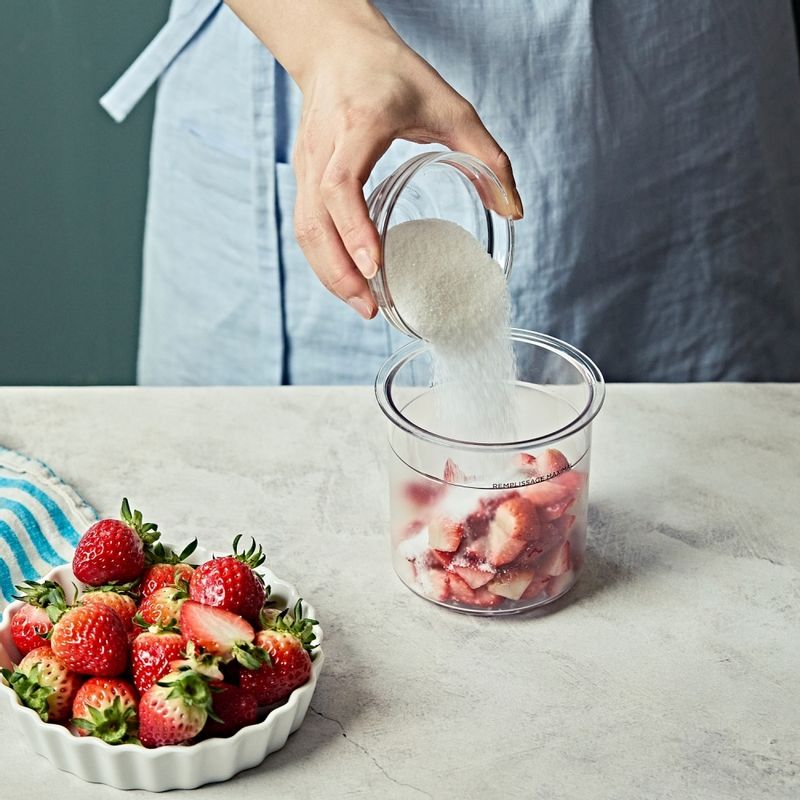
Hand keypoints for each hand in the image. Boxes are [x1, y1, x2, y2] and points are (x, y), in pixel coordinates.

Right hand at [226, 1, 521, 318]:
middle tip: (371, 307)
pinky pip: (306, 225)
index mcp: (360, 124)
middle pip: (316, 220)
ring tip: (362, 304)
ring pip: (305, 228)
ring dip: (329, 273)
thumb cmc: (393, 73)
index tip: (376, 268)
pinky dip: (324, 259)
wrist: (337, 46)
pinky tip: (349, 280)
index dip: (354, 229)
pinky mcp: (304, 175)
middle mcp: (325, 146)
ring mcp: (307, 162)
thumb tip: (513, 209)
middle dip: (340, 271)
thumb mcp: (450, 106)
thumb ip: (487, 156)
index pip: (342, 184)